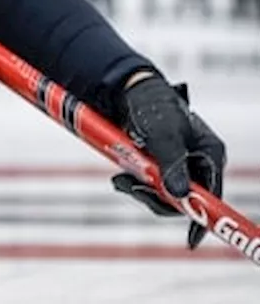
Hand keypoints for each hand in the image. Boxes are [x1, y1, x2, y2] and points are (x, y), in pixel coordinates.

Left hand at [110, 75, 226, 248]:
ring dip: (142, 192)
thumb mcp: (163, 135)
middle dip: (158, 199)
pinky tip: (119, 178)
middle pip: (185, 198)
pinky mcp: (159, 164)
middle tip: (132, 189)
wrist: (128, 91)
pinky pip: (150, 185)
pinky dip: (134, 185)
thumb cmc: (153, 107)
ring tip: (119, 180)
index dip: (203, 217)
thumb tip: (179, 194)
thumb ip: (171, 164)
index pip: (212, 194)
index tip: (192, 239)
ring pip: (164, 194)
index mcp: (209, 154)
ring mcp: (178, 164)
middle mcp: (197, 162)